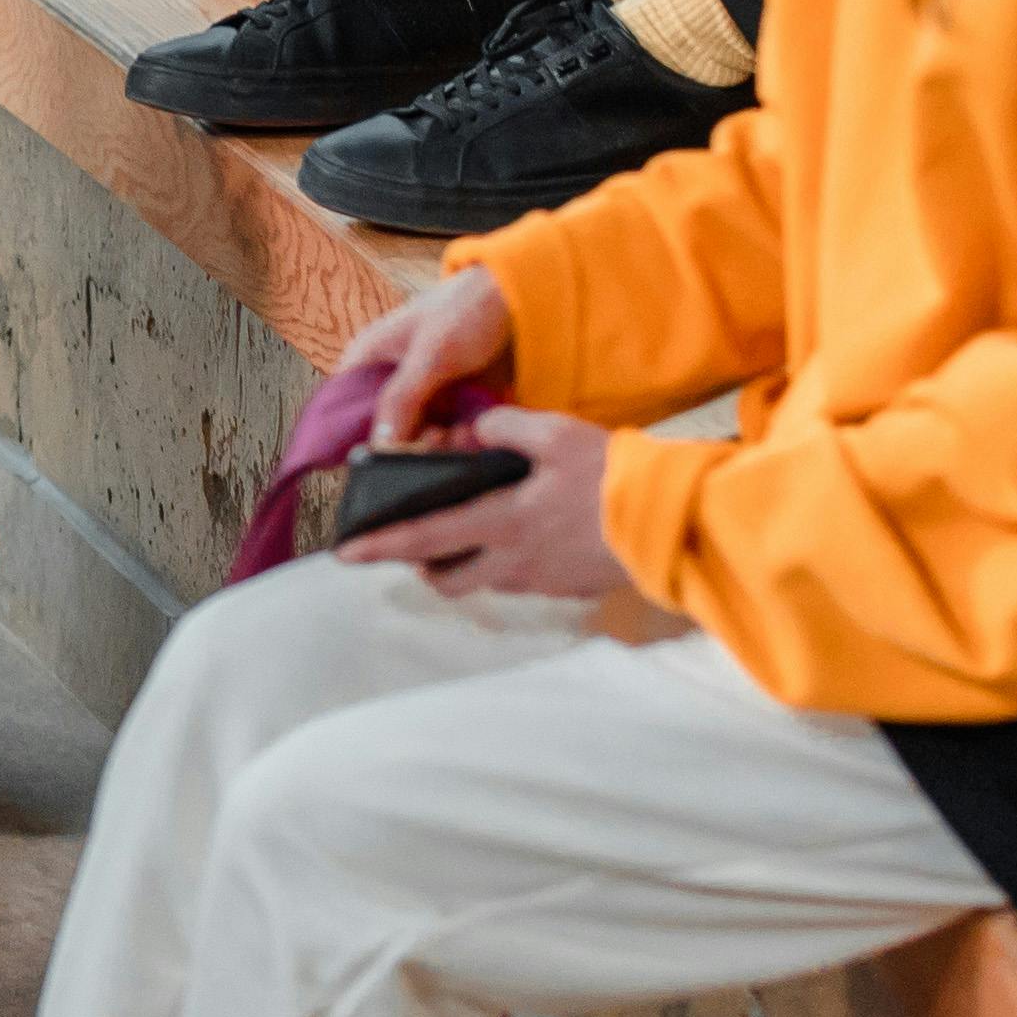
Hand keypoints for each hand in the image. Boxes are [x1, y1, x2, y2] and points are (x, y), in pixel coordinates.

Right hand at [325, 266, 514, 449]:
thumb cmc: (468, 308)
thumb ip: (402, 400)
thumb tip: (379, 447)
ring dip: (439, 442)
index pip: (342, 409)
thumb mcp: (431, 354)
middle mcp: (390, 378)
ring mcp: (421, 392)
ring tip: (462, 434)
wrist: (521, 298)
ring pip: (416, 434)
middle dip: (408, 442)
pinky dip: (459, 437)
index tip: (382, 455)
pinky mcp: (451, 402)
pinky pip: (446, 431)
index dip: (354, 436)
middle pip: (383, 429)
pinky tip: (475, 431)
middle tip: (436, 439)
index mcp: (369, 358)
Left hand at [340, 403, 671, 627]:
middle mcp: (513, 562)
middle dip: (422, 565)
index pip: (424, 539)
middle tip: (417, 542)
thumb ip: (504, 428)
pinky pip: (524, 580)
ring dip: (467, 563)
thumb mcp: (555, 435)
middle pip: (447, 578)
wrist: (673, 523)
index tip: (344, 553)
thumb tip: (474, 428)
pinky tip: (530, 534)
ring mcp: (543, 581)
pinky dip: (510, 561)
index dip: (380, 545)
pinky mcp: (570, 588)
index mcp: (501, 523)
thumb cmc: (612, 477)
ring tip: (474, 531)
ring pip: (485, 582)